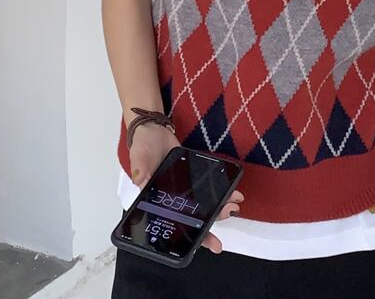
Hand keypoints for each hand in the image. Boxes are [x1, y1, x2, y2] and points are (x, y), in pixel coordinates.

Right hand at [128, 123, 243, 254]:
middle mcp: (172, 201)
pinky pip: (208, 188)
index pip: (176, 227)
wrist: (154, 129)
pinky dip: (220, 190)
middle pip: (195, 219)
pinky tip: (231, 189)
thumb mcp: (139, 156)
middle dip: (214, 220)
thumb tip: (142, 182)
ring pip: (205, 205)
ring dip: (221, 205)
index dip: (194, 240)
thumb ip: (140, 169)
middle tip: (231, 212)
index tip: (213, 245)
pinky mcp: (194, 177)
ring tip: (235, 202)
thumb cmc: (143, 145)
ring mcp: (184, 190)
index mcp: (157, 203)